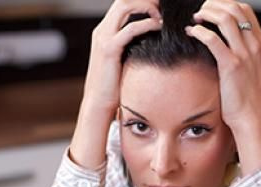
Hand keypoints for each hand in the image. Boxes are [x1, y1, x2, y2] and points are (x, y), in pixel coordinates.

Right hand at [83, 0, 161, 114]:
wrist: (98, 102)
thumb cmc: (113, 85)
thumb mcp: (122, 59)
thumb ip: (130, 45)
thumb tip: (150, 40)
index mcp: (104, 31)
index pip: (122, 4)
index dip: (140, 1)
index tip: (158, 7)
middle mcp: (102, 30)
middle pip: (123, 0)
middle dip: (145, 0)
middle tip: (162, 6)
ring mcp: (103, 38)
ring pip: (125, 6)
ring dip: (146, 6)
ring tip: (160, 16)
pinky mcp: (109, 49)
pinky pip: (131, 28)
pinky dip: (147, 24)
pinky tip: (158, 27)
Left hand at [185, 1, 260, 173]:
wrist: (253, 118)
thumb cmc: (252, 99)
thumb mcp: (260, 72)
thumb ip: (253, 56)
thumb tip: (243, 47)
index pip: (246, 10)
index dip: (228, 4)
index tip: (213, 8)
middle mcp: (255, 46)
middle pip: (235, 9)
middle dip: (215, 4)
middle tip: (201, 10)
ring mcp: (244, 54)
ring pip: (225, 19)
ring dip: (207, 13)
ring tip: (195, 18)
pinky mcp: (231, 65)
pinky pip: (213, 39)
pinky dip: (199, 31)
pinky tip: (191, 32)